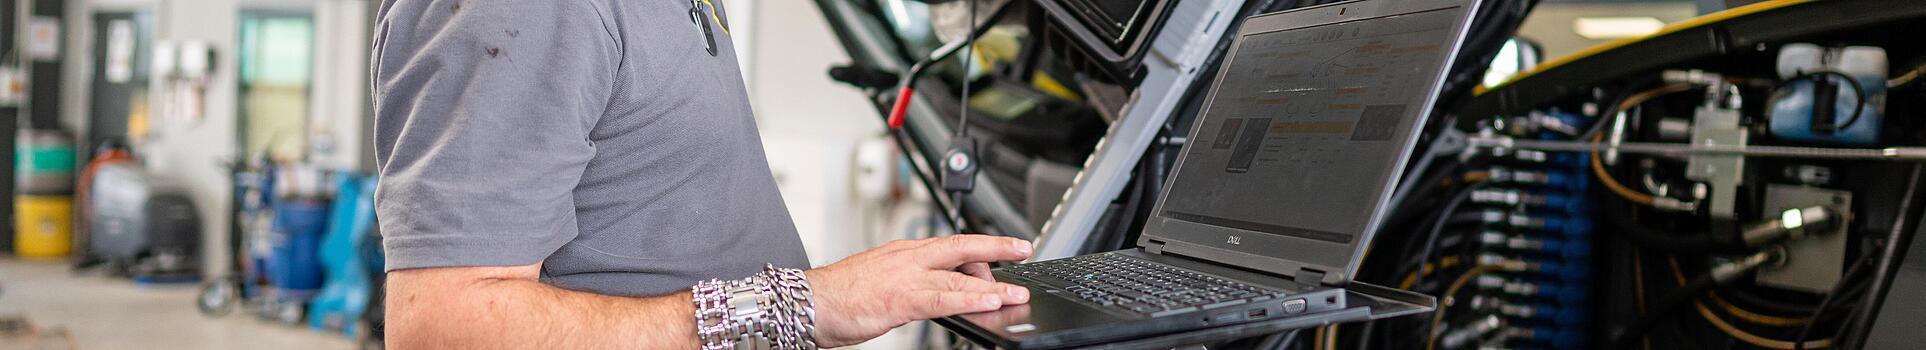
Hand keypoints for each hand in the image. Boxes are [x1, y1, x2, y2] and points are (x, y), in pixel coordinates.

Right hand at [805, 235, 1032, 346]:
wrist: (808, 301)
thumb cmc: (838, 296)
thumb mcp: (880, 282)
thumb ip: (909, 284)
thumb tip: (935, 295)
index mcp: (903, 252)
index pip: (948, 244)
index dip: (979, 245)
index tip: (1001, 248)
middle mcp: (908, 257)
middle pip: (961, 246)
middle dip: (996, 247)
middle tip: (1023, 249)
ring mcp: (906, 276)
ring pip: (958, 274)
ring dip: (993, 282)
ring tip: (1016, 292)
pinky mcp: (901, 298)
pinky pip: (943, 298)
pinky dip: (970, 298)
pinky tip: (989, 302)